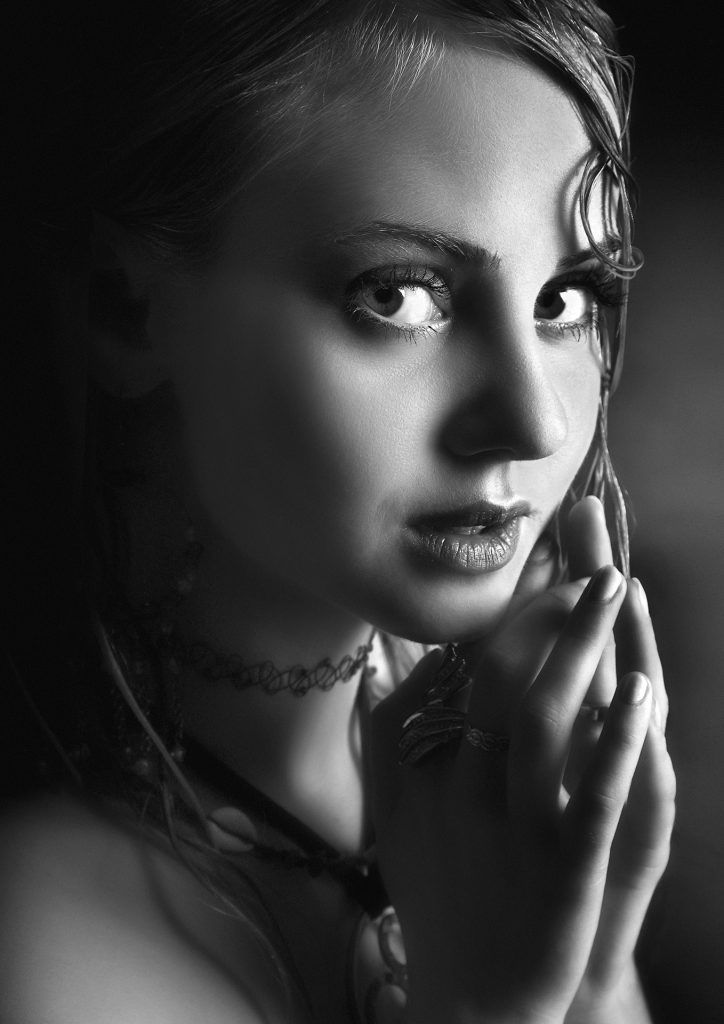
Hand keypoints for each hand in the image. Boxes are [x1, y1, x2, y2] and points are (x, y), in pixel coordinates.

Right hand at [370, 501, 673, 1023]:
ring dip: (578, 649)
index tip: (528, 547)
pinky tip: (640, 694)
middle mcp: (463, 784)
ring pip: (542, 720)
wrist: (468, 1001)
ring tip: (610, 586)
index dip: (499, 604)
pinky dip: (615, 743)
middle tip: (579, 541)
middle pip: (501, 674)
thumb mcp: (390, 809)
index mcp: (426, 763)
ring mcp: (514, 826)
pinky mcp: (562, 870)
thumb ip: (384, 731)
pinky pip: (591, 797)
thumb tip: (378, 658)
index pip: (462, 667)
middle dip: (541, 604)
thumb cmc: (435, 891)